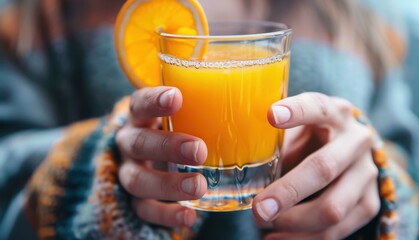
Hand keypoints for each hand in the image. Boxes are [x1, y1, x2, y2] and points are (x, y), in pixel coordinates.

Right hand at [116, 86, 207, 227]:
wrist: (151, 157)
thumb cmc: (179, 128)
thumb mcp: (187, 113)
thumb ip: (208, 108)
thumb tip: (263, 102)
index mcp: (141, 116)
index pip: (140, 103)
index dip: (154, 100)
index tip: (177, 97)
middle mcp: (130, 143)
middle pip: (139, 143)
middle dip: (168, 146)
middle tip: (199, 151)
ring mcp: (131, 172)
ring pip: (138, 179)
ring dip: (167, 184)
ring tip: (198, 186)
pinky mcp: (135, 199)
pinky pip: (144, 209)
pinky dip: (166, 214)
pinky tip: (188, 216)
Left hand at [252, 92, 379, 238]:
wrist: (353, 152)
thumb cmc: (313, 137)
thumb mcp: (298, 128)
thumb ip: (277, 141)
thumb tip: (240, 160)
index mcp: (335, 113)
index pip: (317, 107)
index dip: (296, 111)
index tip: (270, 115)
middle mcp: (357, 140)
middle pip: (323, 168)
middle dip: (288, 192)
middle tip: (258, 209)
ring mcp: (367, 173)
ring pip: (333, 207)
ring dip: (293, 222)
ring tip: (263, 224)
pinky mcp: (369, 202)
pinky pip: (338, 230)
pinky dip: (303, 238)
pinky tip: (277, 237)